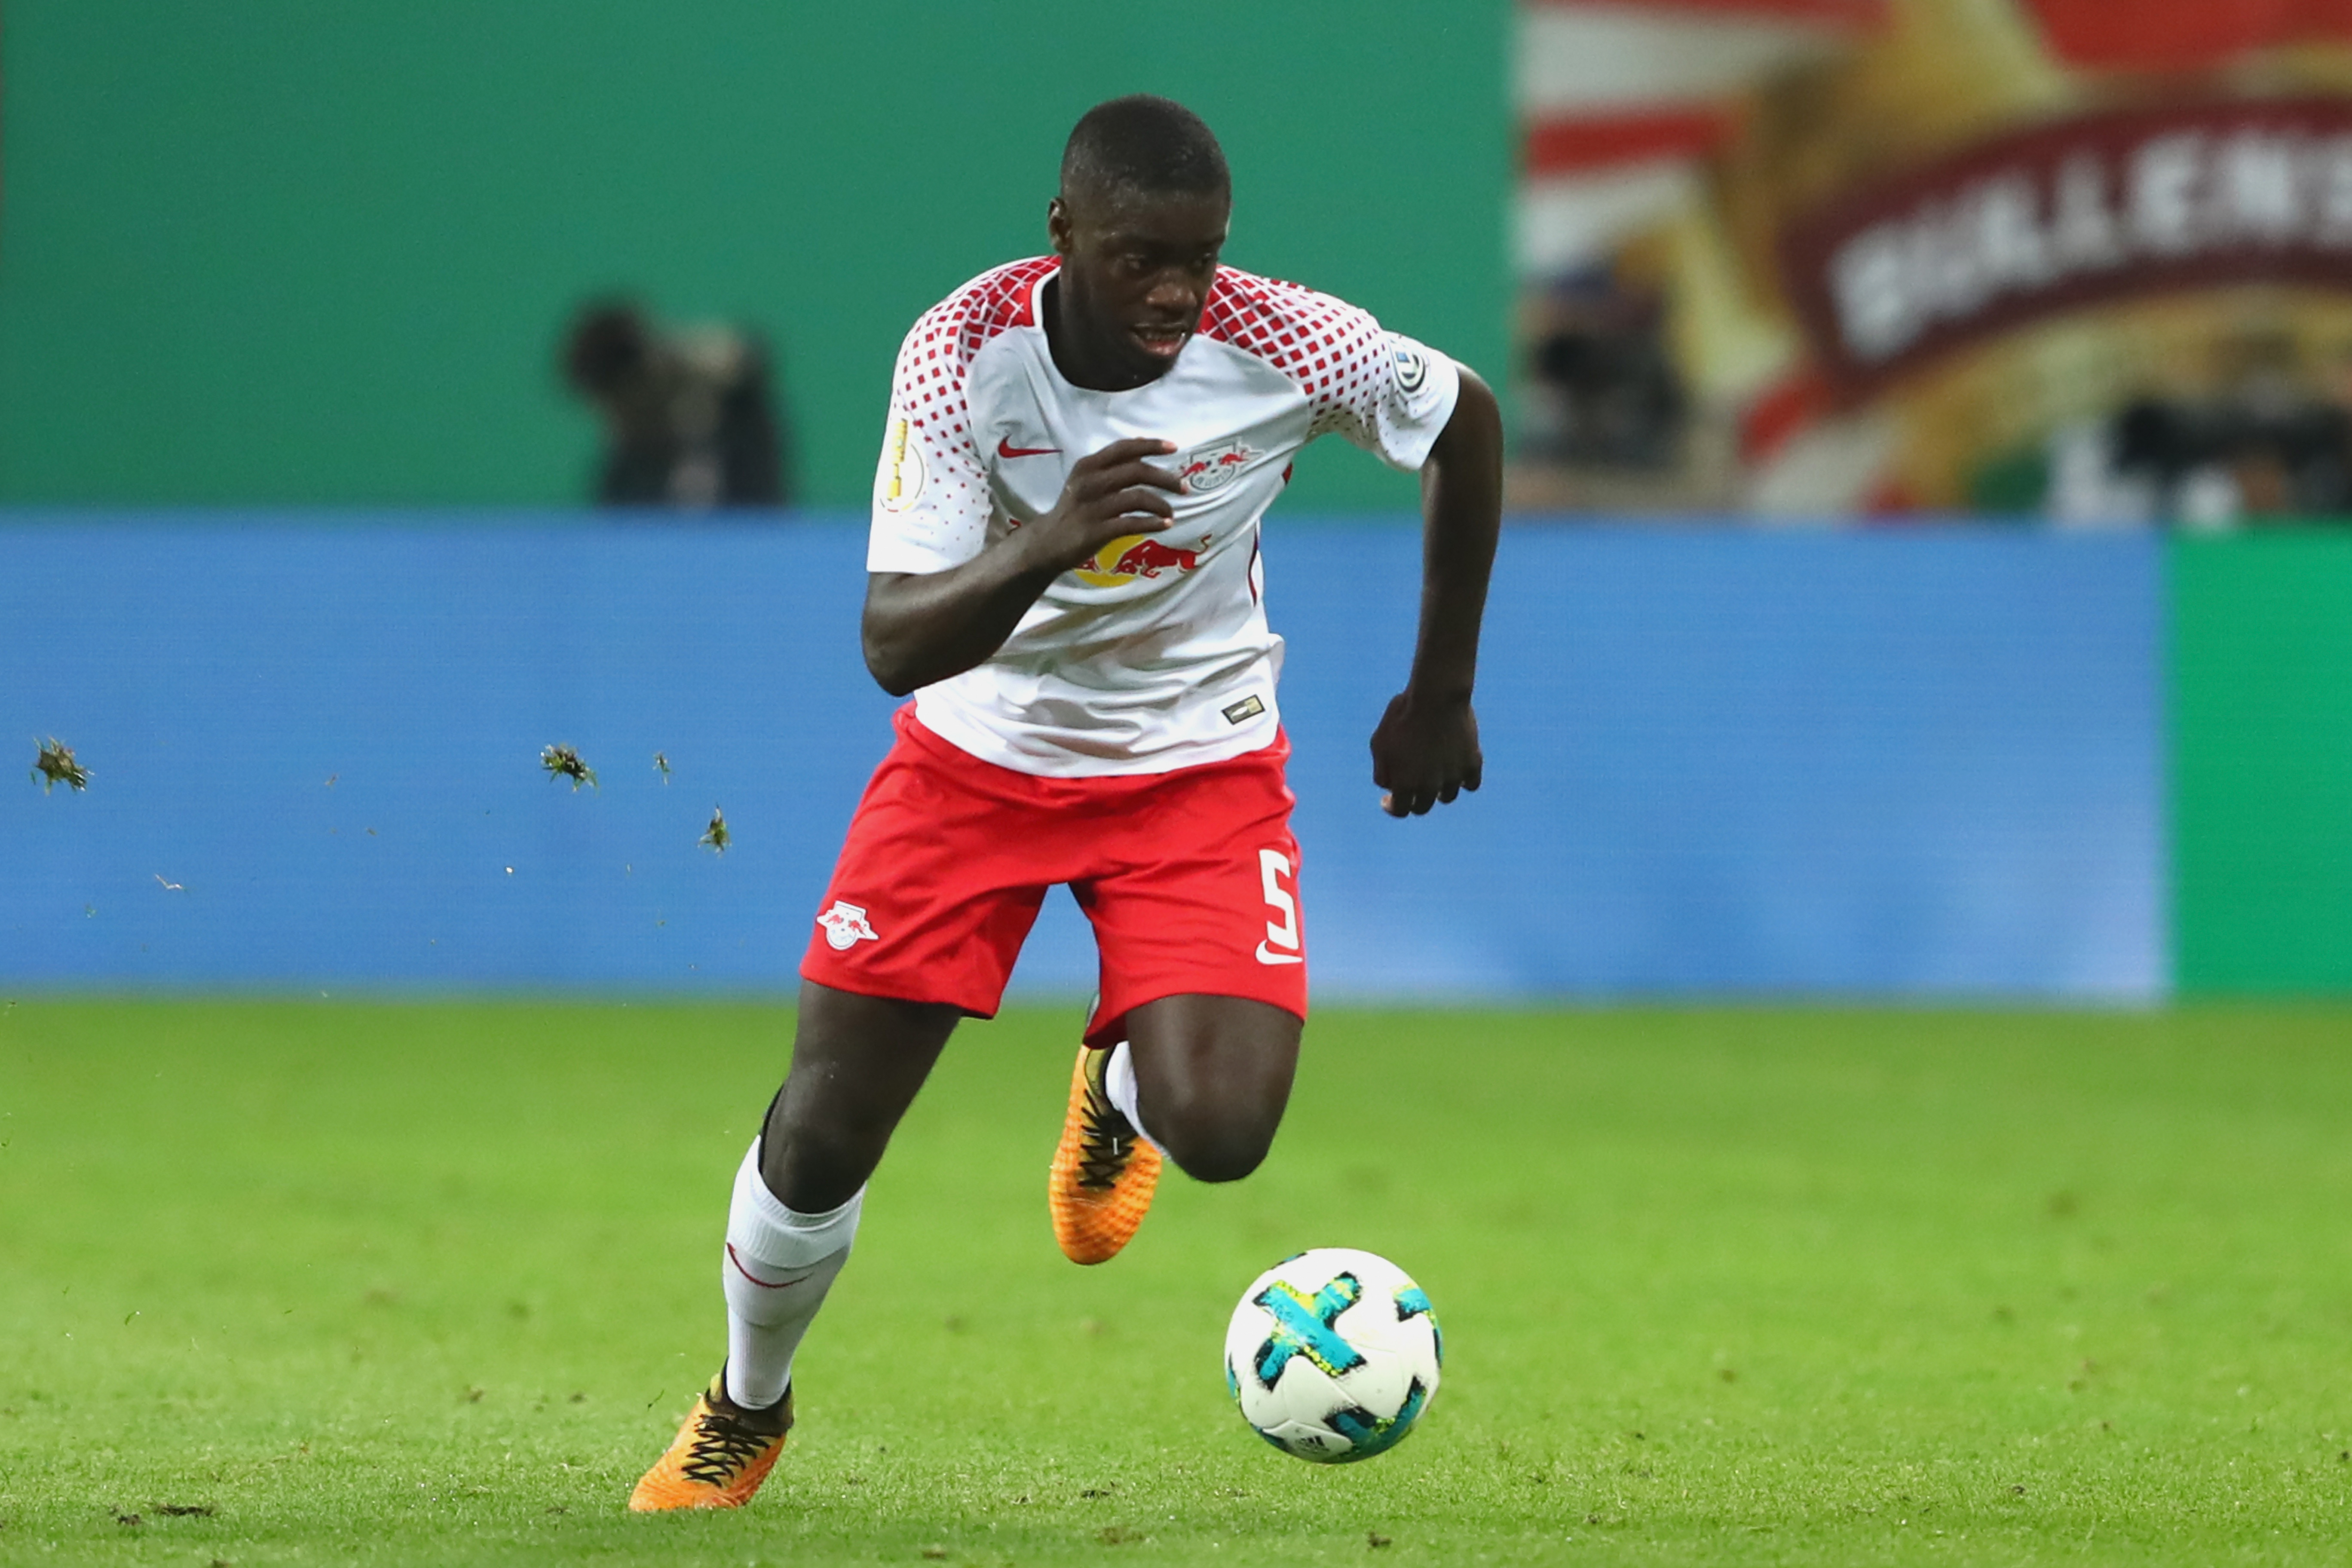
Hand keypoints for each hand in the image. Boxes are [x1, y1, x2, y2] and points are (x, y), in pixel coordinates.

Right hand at [1021, 438, 1183, 573]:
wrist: (1048, 542)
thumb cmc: (1074, 509)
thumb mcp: (1086, 480)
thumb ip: (1111, 465)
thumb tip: (1142, 445)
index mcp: (1088, 465)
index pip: (1124, 448)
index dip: (1151, 445)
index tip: (1174, 448)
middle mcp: (1090, 482)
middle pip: (1137, 471)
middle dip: (1165, 478)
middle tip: (1183, 488)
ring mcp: (1094, 507)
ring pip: (1138, 497)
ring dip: (1161, 504)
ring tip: (1172, 512)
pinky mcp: (1097, 531)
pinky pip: (1133, 523)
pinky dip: (1153, 523)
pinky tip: (1165, 525)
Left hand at [1369, 688, 1481, 817]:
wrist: (1436, 697)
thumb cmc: (1402, 717)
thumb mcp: (1379, 743)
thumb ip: (1381, 770)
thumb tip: (1387, 786)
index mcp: (1406, 784)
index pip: (1400, 811)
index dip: (1392, 808)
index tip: (1388, 800)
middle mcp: (1430, 787)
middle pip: (1423, 807)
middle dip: (1414, 800)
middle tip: (1410, 788)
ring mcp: (1454, 777)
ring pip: (1447, 796)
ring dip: (1438, 791)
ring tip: (1433, 778)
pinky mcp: (1472, 763)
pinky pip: (1471, 783)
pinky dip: (1463, 781)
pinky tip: (1456, 773)